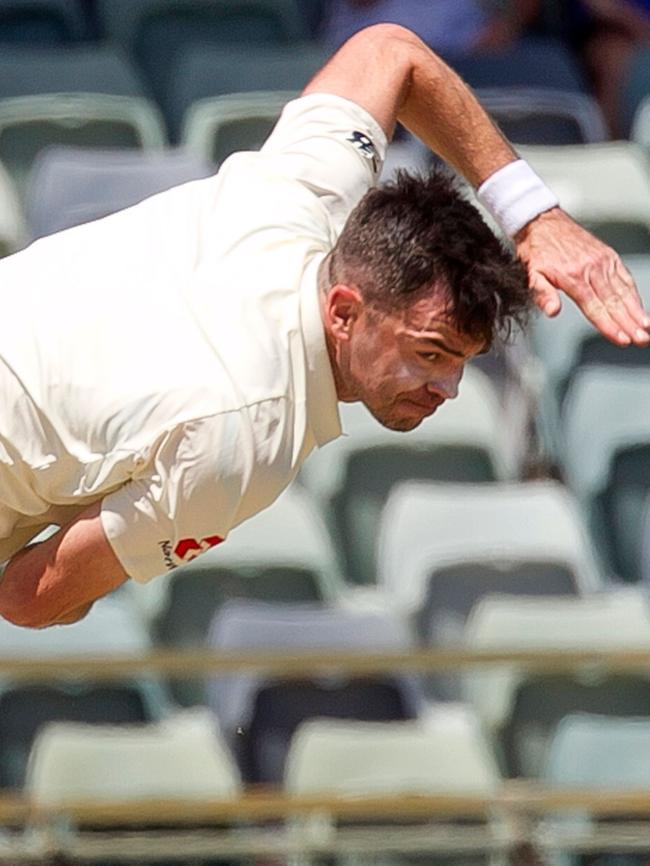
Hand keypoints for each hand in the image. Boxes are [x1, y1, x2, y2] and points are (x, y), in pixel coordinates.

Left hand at [514, 207, 649, 345]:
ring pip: (623, 291)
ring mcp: (603, 261)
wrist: (542, 221)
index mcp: (573, 276)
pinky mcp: (609, 256)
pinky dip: (634, 295)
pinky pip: (625, 278)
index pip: (594, 307)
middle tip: (641, 340)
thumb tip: (553, 311)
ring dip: (636, 311)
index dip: (609, 325)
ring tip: (646, 329)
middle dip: (629, 323)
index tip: (622, 339)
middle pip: (614, 302)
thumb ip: (542, 294)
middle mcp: (592, 269)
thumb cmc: (535, 250)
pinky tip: (640, 309)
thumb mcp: (530, 273)